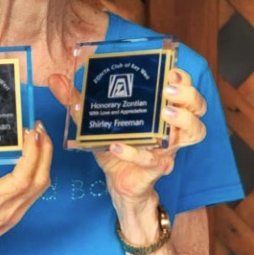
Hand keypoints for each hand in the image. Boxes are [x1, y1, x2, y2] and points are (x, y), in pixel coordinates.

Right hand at [0, 124, 52, 254]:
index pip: (21, 180)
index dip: (32, 155)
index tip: (30, 133)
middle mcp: (5, 211)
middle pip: (39, 180)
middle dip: (44, 151)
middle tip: (39, 127)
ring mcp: (12, 216)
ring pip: (41, 187)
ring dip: (44, 160)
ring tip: (38, 137)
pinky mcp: (14, 217)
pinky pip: (35, 193)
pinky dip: (39, 172)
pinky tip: (34, 157)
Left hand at [48, 68, 205, 205]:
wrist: (118, 183)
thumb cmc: (115, 145)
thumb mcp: (94, 120)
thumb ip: (76, 100)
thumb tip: (55, 79)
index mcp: (160, 109)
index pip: (184, 88)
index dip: (183, 79)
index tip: (170, 70)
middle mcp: (171, 127)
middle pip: (198, 107)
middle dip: (188, 95)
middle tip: (168, 91)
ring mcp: (168, 149)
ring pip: (194, 133)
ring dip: (182, 121)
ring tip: (164, 114)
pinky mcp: (155, 169)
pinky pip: (153, 160)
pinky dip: (134, 153)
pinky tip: (117, 146)